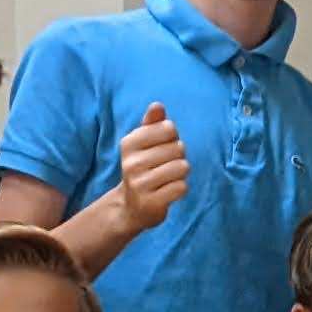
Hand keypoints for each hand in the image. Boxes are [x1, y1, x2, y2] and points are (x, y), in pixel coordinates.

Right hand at [114, 104, 188, 228]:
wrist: (130, 206)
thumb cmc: (143, 168)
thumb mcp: (143, 143)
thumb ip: (152, 123)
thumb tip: (157, 105)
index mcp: (129, 143)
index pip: (168, 128)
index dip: (173, 137)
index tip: (162, 147)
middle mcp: (131, 163)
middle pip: (179, 148)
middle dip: (179, 156)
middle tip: (165, 166)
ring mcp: (140, 184)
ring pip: (182, 167)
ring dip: (181, 173)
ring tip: (167, 178)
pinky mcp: (151, 202)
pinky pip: (182, 187)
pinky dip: (180, 188)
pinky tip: (167, 191)